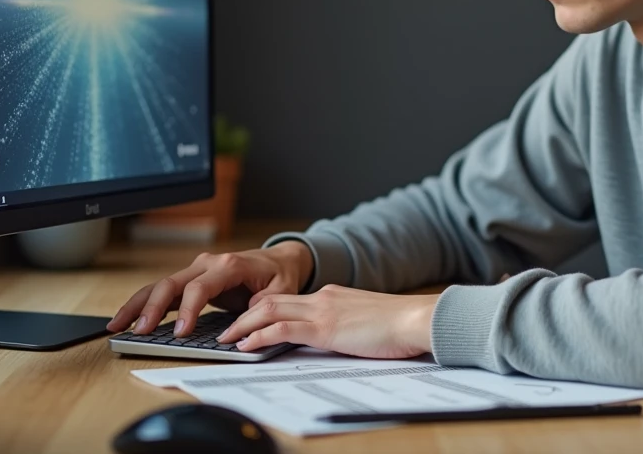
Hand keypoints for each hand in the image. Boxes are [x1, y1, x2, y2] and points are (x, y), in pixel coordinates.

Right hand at [107, 241, 313, 336]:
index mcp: (229, 265)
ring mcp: (197, 271)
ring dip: (138, 305)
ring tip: (117, 326)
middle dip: (151, 307)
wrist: (281, 260)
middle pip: (171, 284)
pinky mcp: (192, 281)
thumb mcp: (280, 292)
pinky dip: (144, 304)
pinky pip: (164, 292)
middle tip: (138, 331)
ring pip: (160, 285)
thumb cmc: (280, 275)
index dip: (187, 310)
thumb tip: (239, 328)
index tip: (180, 332)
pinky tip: (128, 320)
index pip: (199, 288)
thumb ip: (261, 308)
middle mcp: (208, 264)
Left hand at [218, 284, 438, 359]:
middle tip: (226, 329)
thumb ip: (347, 325)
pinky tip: (246, 347)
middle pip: (272, 300)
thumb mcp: (366, 322)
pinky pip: (281, 329)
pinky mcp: (325, 327)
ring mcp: (322, 309)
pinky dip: (258, 337)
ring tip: (227, 339)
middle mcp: (323, 296)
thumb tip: (339, 338)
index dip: (263, 310)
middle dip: (244, 315)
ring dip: (243, 325)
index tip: (248, 321)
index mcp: (333, 295)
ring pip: (269, 310)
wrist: (416, 319)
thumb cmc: (401, 325)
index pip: (289, 299)